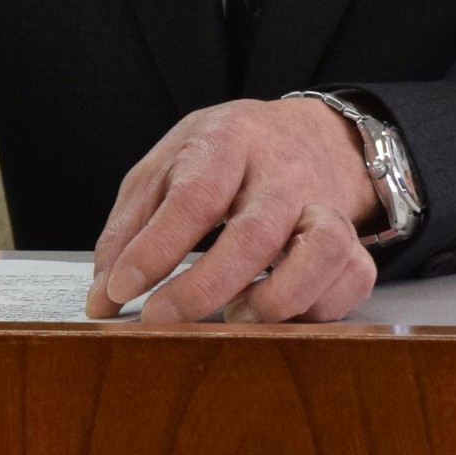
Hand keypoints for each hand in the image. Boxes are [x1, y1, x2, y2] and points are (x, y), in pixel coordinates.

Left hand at [86, 97, 380, 325]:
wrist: (311, 133)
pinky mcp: (353, 239)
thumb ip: (130, 225)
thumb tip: (102, 296)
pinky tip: (281, 314)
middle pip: (254, 233)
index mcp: (230, 140)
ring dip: (275, 300)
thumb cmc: (228, 155)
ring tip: (236, 317)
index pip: (194, 195)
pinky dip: (318, 308)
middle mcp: (283, 171)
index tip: (119, 289)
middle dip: (202, 288)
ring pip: (321, 252)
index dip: (156, 248)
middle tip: (159, 320)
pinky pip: (352, 279)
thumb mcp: (169, 165)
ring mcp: (325, 203)